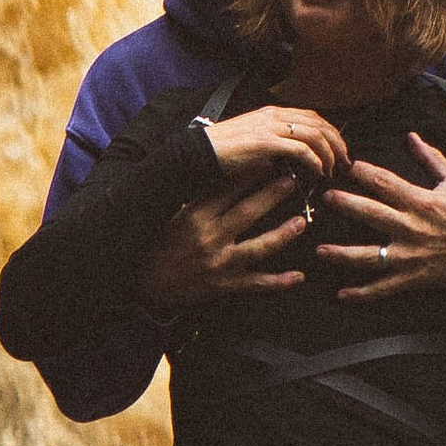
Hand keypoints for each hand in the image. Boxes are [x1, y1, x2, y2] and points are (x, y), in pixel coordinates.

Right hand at [135, 173, 310, 310]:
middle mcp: (209, 238)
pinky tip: (298, 276)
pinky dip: (279, 281)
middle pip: (247, 212)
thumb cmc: (160, 245)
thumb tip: (223, 174)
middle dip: (272, 195)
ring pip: (257, 247)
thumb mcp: (174, 217)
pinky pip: (256, 283)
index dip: (249, 174)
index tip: (267, 159)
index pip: (226, 189)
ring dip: (282, 234)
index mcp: (194, 216)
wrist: (145, 284)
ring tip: (301, 222)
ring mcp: (219, 263)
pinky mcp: (224, 286)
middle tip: (292, 180)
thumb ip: (198, 199)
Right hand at [200, 102, 349, 185]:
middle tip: (345, 162)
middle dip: (337, 142)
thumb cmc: (224, 150)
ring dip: (329, 153)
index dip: (331, 132)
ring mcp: (270, 127)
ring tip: (333, 169)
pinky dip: (314, 160)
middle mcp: (274, 115)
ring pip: (314, 134)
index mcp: (272, 113)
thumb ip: (276, 143)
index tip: (339, 150)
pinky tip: (318, 172)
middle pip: (319, 123)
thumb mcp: (254, 140)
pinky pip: (300, 149)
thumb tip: (296, 157)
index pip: (312, 116)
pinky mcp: (265, 142)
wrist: (200, 152)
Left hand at [318, 142, 445, 310]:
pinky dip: (363, 293)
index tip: (347, 166)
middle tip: (326, 197)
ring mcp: (411, 256)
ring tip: (320, 250)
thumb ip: (431, 158)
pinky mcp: (414, 278)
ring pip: (372, 256)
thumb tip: (411, 135)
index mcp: (421, 202)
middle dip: (346, 205)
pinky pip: (384, 287)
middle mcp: (412, 228)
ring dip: (344, 254)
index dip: (364, 172)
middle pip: (372, 214)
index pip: (386, 183)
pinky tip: (343, 294)